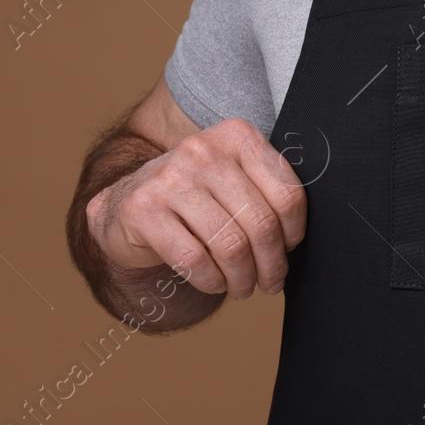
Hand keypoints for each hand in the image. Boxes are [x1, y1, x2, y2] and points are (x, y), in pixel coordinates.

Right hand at [87, 118, 306, 298]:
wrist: (127, 204)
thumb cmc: (196, 198)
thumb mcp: (234, 179)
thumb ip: (266, 192)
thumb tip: (297, 240)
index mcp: (236, 136)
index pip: (287, 192)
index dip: (294, 232)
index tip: (288, 249)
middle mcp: (203, 150)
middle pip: (260, 222)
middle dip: (272, 264)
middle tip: (270, 283)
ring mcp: (170, 178)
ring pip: (231, 245)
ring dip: (243, 279)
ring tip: (243, 287)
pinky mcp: (143, 209)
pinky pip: (195, 260)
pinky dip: (212, 282)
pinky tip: (214, 283)